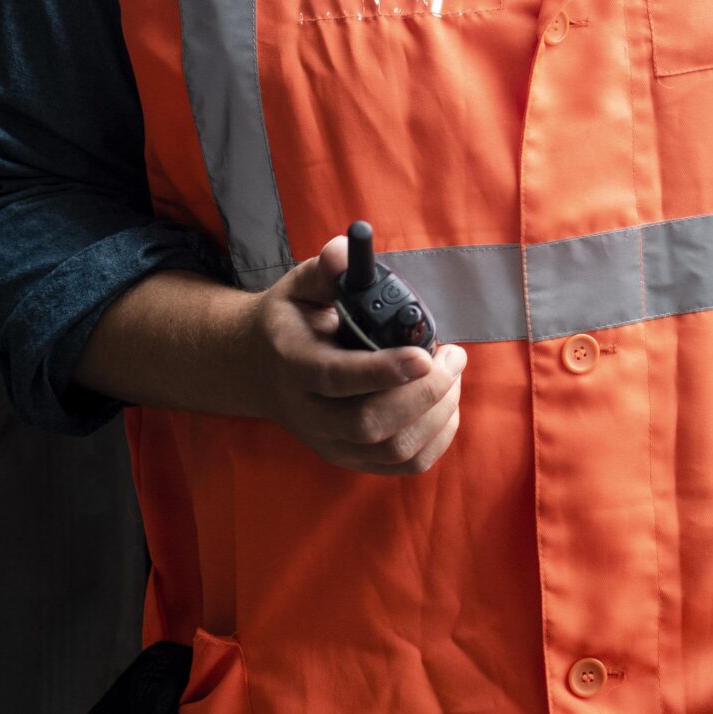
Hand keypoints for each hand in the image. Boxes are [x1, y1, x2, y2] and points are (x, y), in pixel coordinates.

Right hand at [241, 234, 465, 474]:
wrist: (260, 370)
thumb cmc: (292, 321)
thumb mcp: (300, 287)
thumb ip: (326, 270)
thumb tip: (345, 250)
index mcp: (294, 365)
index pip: (337, 378)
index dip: (383, 371)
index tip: (425, 354)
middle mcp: (309, 414)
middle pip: (371, 423)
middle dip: (425, 392)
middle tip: (453, 354)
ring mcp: (330, 443)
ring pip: (394, 449)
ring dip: (438, 412)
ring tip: (452, 373)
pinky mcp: (352, 458)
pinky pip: (405, 464)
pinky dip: (438, 436)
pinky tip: (445, 401)